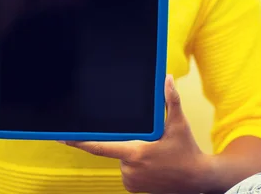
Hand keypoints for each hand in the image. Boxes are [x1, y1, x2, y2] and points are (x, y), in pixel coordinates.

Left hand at [62, 75, 212, 193]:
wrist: (197, 180)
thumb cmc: (187, 151)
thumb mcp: (179, 124)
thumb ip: (171, 100)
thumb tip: (168, 79)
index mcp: (135, 152)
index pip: (100, 147)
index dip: (79, 142)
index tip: (63, 138)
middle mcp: (129, 168)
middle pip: (116, 148)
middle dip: (128, 142)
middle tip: (149, 145)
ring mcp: (131, 180)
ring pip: (121, 159)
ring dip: (132, 154)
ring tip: (154, 156)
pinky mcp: (133, 188)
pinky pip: (127, 170)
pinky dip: (134, 164)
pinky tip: (151, 164)